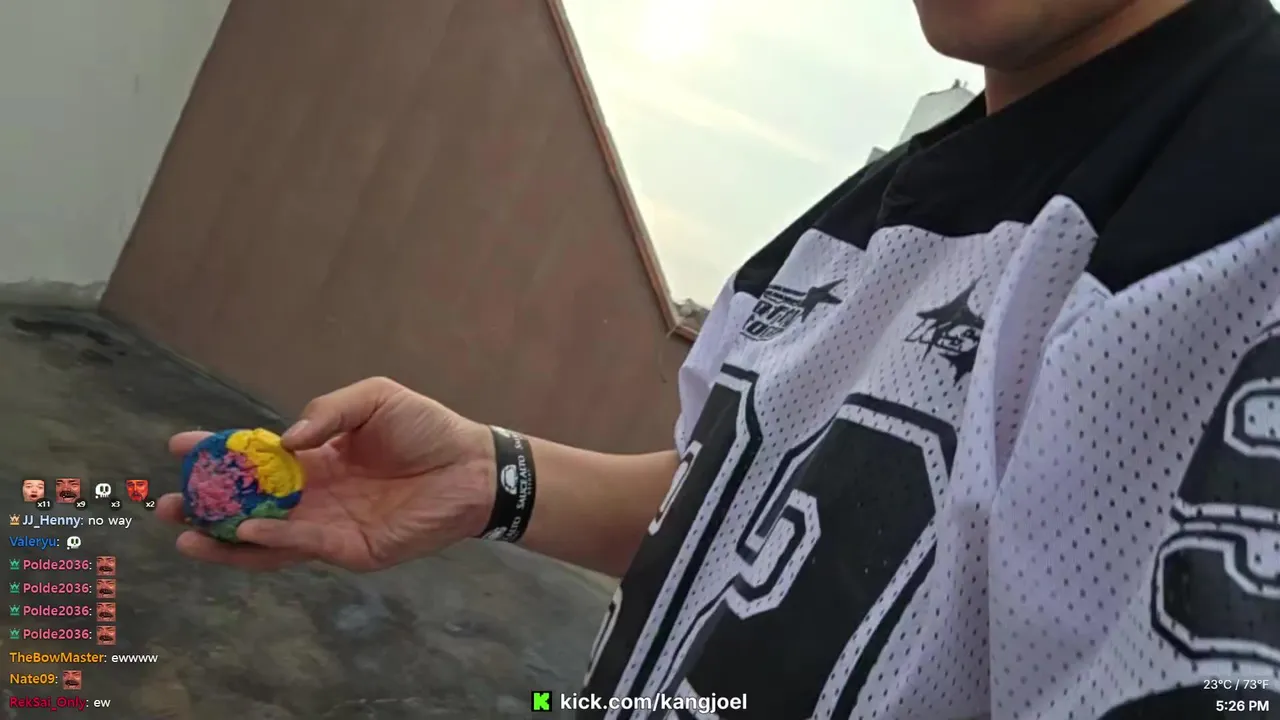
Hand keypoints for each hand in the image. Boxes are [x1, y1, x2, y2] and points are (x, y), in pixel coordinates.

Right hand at [157, 377, 495, 571]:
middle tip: (167, 503)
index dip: (218, 453)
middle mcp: (316, 496)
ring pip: (265, 539)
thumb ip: (325, 414)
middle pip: (250, 505)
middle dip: (206, 506)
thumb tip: (281, 439)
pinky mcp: (350, 549)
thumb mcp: (373, 399)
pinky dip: (270, 541)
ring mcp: (330, 525)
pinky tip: (243, 529)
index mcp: (317, 458)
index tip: (179, 446)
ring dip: (224, 538)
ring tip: (183, 534)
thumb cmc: (427, 429)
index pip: (256, 459)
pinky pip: (301, 547)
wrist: (474, 467)